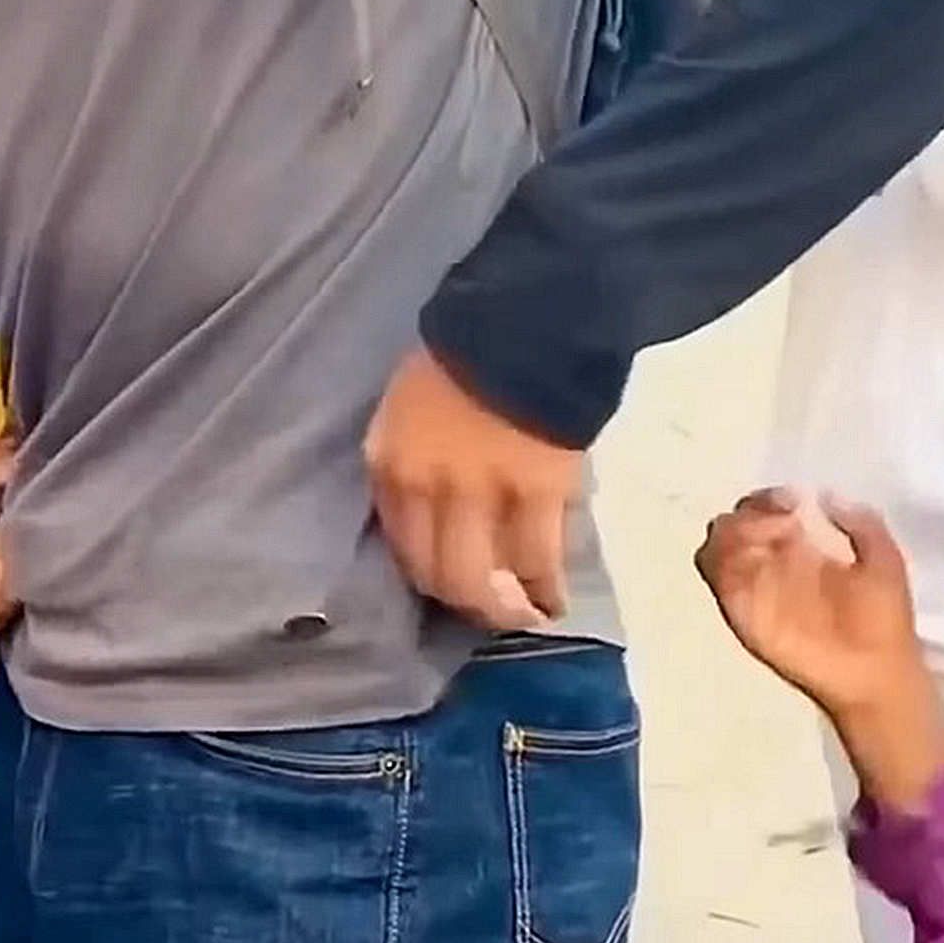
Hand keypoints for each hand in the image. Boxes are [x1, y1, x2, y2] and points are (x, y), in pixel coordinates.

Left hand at [364, 346, 579, 635]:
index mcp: (390, 463)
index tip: (447, 586)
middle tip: (488, 613)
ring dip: (507, 608)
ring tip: (525, 616)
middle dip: (465, 603)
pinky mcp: (539, 494)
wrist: (521, 326)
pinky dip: (546, 588)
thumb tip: (431, 510)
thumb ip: (412, 462)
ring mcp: (483, 495)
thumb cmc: (460, 360)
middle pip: (441, 574)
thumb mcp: (406, 411)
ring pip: (488, 578)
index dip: (426, 576)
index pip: (400, 543)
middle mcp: (428, 489)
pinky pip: (539, 559)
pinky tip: (554, 601)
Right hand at [694, 491, 943, 811]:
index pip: (766, 509)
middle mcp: (770, 563)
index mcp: (801, 547)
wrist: (875, 670)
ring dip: (737, 530)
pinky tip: (762, 560)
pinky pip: (717, 577)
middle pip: (734, 520)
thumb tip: (826, 495)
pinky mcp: (742, 612)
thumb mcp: (885, 560)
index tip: (795, 501)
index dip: (772, 498)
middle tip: (782, 518)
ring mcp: (753, 587)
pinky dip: (727, 559)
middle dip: (752, 511)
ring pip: (717, 542)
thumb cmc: (884, 620)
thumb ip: (861, 524)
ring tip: (772, 537)